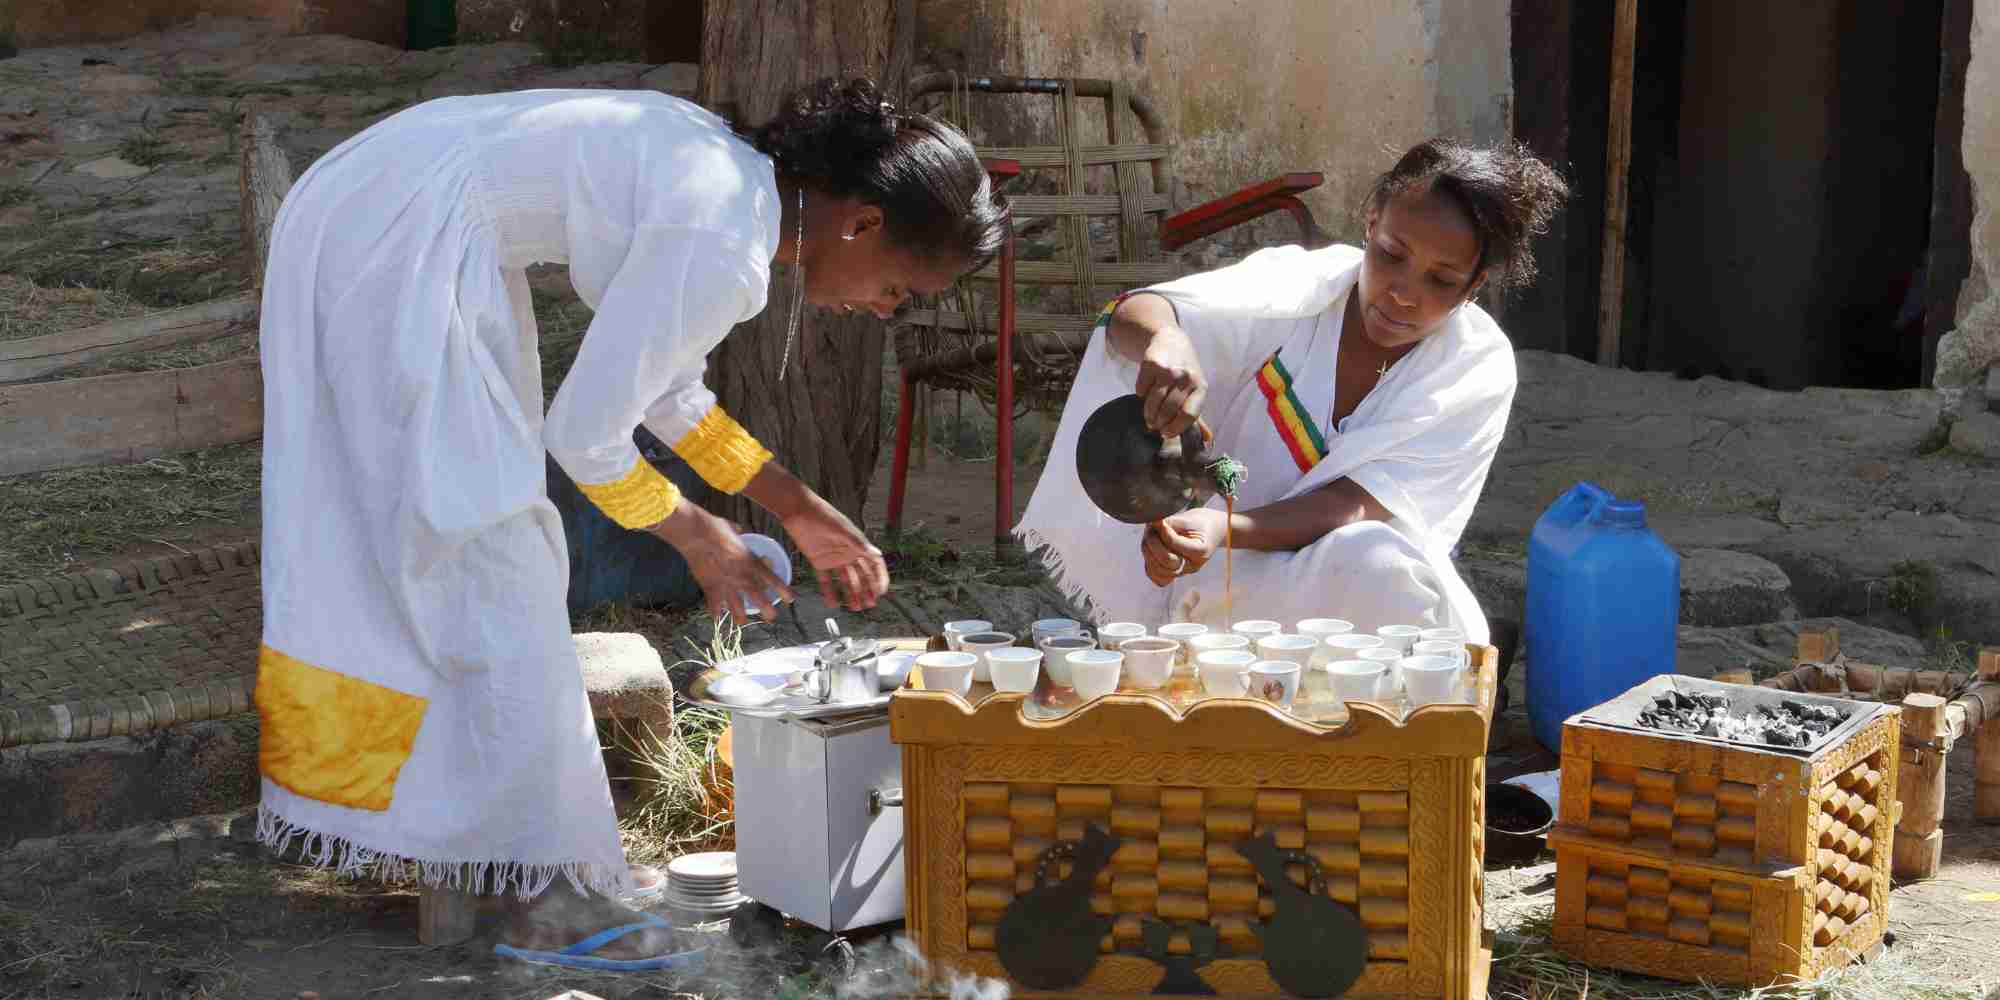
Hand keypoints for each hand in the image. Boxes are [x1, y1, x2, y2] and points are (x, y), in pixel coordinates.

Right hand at [651, 503, 793, 624]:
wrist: (696, 535)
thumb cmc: (715, 528)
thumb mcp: (732, 528)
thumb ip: (737, 532)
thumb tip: (738, 529)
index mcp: (751, 561)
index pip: (771, 579)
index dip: (782, 590)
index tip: (790, 600)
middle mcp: (741, 576)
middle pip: (757, 597)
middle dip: (766, 610)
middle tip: (771, 618)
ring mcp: (726, 584)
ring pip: (736, 606)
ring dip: (740, 616)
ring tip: (742, 622)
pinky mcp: (710, 587)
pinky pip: (714, 605)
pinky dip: (715, 612)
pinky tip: (717, 619)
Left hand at [782, 499, 890, 611]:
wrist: (798, 511)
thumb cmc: (822, 515)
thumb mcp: (842, 530)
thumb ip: (858, 544)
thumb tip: (877, 555)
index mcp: (857, 544)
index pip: (874, 564)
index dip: (879, 578)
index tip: (880, 592)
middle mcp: (848, 553)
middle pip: (861, 575)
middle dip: (867, 590)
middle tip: (869, 604)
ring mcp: (834, 558)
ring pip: (846, 580)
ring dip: (851, 594)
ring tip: (854, 607)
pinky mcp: (819, 562)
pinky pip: (826, 580)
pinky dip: (829, 592)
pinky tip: (832, 603)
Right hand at [1135, 327, 1206, 437]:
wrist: (1171, 340)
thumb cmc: (1185, 370)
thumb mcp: (1196, 389)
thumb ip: (1198, 415)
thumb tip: (1207, 439)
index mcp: (1200, 387)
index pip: (1189, 415)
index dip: (1175, 428)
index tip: (1166, 433)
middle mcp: (1186, 378)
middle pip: (1169, 410)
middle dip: (1159, 422)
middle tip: (1154, 426)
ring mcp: (1169, 370)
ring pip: (1154, 401)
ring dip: (1148, 413)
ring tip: (1148, 416)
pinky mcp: (1152, 364)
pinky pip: (1142, 388)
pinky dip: (1141, 394)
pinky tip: (1145, 394)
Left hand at [1140, 508, 1226, 586]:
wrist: (1209, 532)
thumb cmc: (1199, 523)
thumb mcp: (1190, 519)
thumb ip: (1171, 522)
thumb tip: (1151, 524)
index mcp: (1201, 551)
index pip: (1177, 544)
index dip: (1164, 531)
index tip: (1157, 519)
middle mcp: (1191, 566)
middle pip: (1167, 561)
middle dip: (1154, 543)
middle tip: (1150, 527)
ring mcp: (1182, 572)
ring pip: (1158, 570)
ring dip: (1148, 552)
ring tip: (1149, 536)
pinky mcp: (1172, 574)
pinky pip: (1155, 576)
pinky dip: (1149, 563)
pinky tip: (1150, 549)